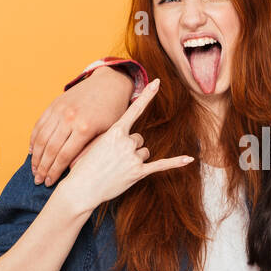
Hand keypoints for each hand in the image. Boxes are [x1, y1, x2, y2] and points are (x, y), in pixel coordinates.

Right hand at [29, 66, 134, 186]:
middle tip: (38, 180)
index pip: (64, 156)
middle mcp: (69, 119)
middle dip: (42, 168)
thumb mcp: (109, 133)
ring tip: (34, 170)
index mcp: (85, 128)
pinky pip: (39, 124)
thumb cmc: (112, 112)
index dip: (55, 172)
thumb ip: (91, 151)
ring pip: (41, 138)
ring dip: (35, 156)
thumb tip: (72, 170)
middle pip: (49, 149)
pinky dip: (33, 139)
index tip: (50, 183)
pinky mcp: (54, 105)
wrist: (109, 84)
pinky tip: (32, 151)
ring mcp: (59, 110)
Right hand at [53, 79, 193, 213]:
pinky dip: (175, 162)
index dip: (147, 95)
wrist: (81, 188)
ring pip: (145, 152)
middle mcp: (126, 142)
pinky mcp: (138, 173)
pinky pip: (160, 165)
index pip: (135, 110)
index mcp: (114, 131)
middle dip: (130, 148)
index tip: (157, 82)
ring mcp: (133, 158)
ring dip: (135, 160)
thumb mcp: (93, 143)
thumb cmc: (85, 166)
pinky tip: (189, 159)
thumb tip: (127, 138)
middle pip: (139, 139)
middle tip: (113, 159)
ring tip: (118, 169)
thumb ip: (112, 137)